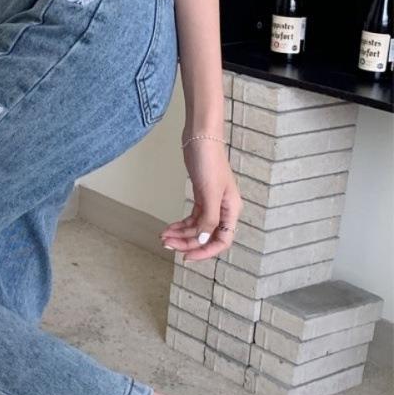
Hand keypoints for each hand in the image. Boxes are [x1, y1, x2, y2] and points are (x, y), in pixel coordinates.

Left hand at [160, 137, 241, 260]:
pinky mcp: (201, 197)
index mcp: (231, 210)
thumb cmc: (209, 161)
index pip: (222, 241)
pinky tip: (169, 228)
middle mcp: (224, 209)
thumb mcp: (210, 193)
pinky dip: (180, 225)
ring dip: (180, 235)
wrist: (200, 137)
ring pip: (197, 228)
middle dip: (186, 243)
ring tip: (163, 237)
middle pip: (206, 237)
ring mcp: (212, 203)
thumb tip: (204, 241)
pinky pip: (192, 218)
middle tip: (166, 245)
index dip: (205, 251)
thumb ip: (209, 219)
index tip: (186, 257)